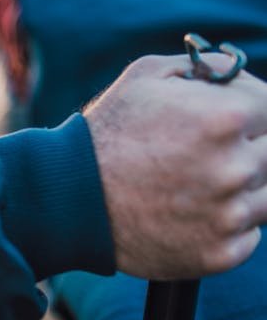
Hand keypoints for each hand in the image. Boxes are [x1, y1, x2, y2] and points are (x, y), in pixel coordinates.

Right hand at [84, 54, 266, 279]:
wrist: (70, 198)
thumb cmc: (107, 131)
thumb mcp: (147, 75)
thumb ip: (204, 66)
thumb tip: (236, 71)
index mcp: (225, 117)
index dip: (252, 110)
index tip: (232, 120)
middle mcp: (236, 167)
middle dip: (248, 148)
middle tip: (206, 153)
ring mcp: (230, 215)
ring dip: (242, 188)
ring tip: (196, 183)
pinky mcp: (220, 253)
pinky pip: (249, 235)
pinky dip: (227, 224)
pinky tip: (190, 212)